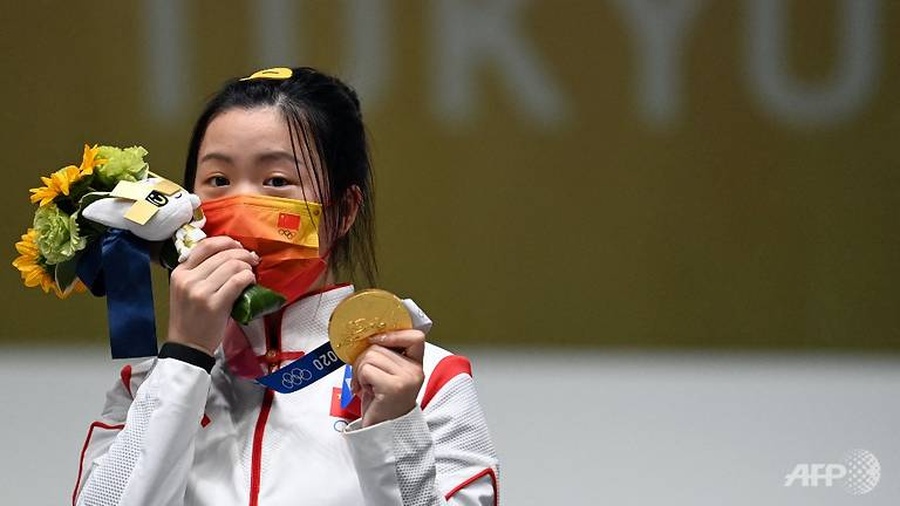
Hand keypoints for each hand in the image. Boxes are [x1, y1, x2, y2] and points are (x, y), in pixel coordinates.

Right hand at [167, 236, 258, 354]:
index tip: (238, 246)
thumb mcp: (186, 288)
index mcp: (180, 272)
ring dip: (247, 267)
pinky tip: (251, 282)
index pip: (205, 245)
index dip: (226, 241)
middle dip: (243, 254)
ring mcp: (201, 292)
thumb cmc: (191, 316)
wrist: (187, 345)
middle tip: (252, 260)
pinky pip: (237, 281)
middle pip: (223, 254)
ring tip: (250, 273)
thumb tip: (230, 252)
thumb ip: (201, 270)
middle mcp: (188, 279)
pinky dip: (248, 278)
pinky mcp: (215, 304)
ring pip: (232, 265)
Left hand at [351, 329, 425, 426]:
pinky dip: (359, 379)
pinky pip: (367, 369)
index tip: (377, 340)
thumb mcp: (388, 375)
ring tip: (365, 385)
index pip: (415, 336)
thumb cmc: (382, 404)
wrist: (383, 432)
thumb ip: (386, 356)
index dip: (393, 334)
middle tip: (363, 378)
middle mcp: (415, 371)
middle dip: (363, 359)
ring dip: (359, 371)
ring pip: (370, 356)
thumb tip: (368, 337)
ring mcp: (406, 379)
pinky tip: (365, 391)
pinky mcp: (393, 387)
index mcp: (416, 365)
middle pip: (380, 345)